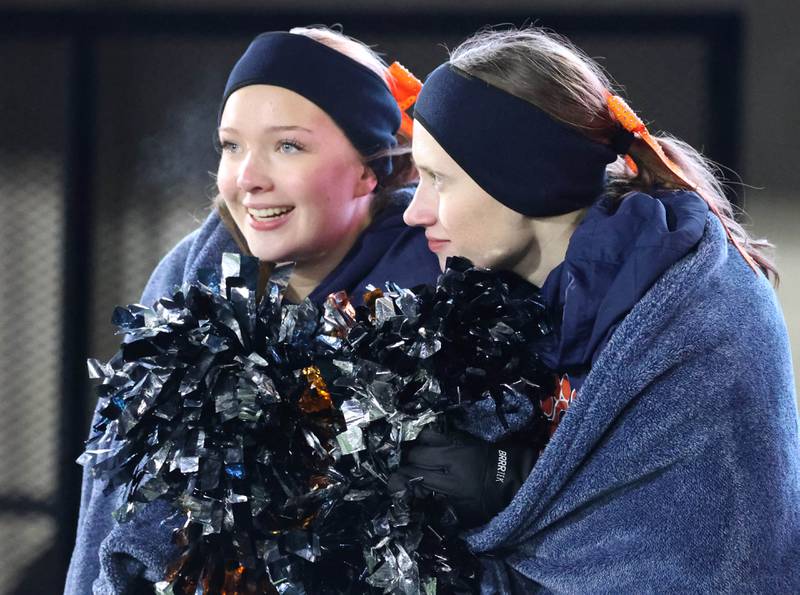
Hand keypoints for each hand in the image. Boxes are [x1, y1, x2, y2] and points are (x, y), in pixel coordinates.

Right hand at [387, 426, 538, 528]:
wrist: (515, 477)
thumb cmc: (491, 501)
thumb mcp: (467, 515)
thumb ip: (442, 509)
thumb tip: (419, 501)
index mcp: (452, 484)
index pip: (415, 476)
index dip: (400, 479)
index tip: (396, 483)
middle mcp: (451, 460)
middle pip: (415, 454)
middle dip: (406, 461)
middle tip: (405, 468)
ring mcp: (457, 444)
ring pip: (424, 437)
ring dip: (416, 446)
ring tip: (413, 454)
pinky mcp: (462, 435)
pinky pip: (437, 432)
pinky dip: (428, 438)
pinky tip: (425, 445)